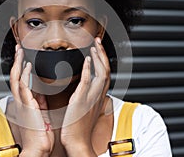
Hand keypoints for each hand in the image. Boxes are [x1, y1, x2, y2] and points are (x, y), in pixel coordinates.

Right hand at [9, 44, 53, 156]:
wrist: (37, 148)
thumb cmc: (39, 134)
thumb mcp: (41, 113)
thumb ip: (39, 101)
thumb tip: (40, 91)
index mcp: (25, 101)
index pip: (21, 80)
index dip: (21, 67)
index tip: (24, 57)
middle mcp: (21, 100)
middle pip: (15, 76)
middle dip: (16, 61)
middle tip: (19, 49)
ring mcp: (22, 102)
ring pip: (16, 78)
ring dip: (18, 64)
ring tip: (20, 51)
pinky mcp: (26, 106)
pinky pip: (23, 87)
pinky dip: (24, 75)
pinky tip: (27, 66)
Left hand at [61, 38, 110, 156]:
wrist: (77, 142)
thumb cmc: (79, 127)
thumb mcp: (86, 108)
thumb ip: (87, 96)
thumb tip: (85, 86)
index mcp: (98, 97)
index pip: (105, 74)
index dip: (103, 60)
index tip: (98, 49)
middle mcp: (97, 96)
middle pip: (106, 70)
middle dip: (102, 54)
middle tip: (97, 41)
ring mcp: (91, 98)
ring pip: (101, 73)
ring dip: (98, 58)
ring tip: (94, 46)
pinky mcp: (81, 101)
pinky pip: (87, 82)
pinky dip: (89, 70)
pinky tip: (86, 60)